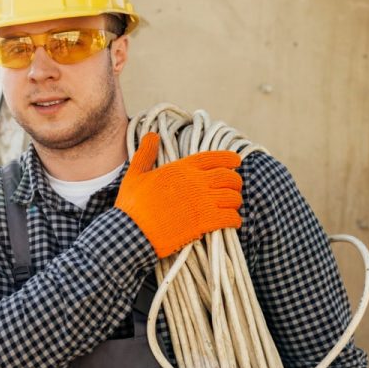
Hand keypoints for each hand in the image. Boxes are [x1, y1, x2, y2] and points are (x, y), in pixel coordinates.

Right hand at [115, 132, 242, 257]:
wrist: (133, 232)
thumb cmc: (132, 205)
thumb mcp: (135, 174)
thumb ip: (145, 154)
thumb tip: (151, 135)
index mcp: (181, 168)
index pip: (213, 158)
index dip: (229, 158)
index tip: (236, 162)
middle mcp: (196, 182)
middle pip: (228, 177)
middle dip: (235, 182)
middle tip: (234, 188)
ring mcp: (201, 202)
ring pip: (232, 198)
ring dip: (235, 201)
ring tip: (233, 206)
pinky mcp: (203, 222)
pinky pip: (229, 217)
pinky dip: (234, 219)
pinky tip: (232, 221)